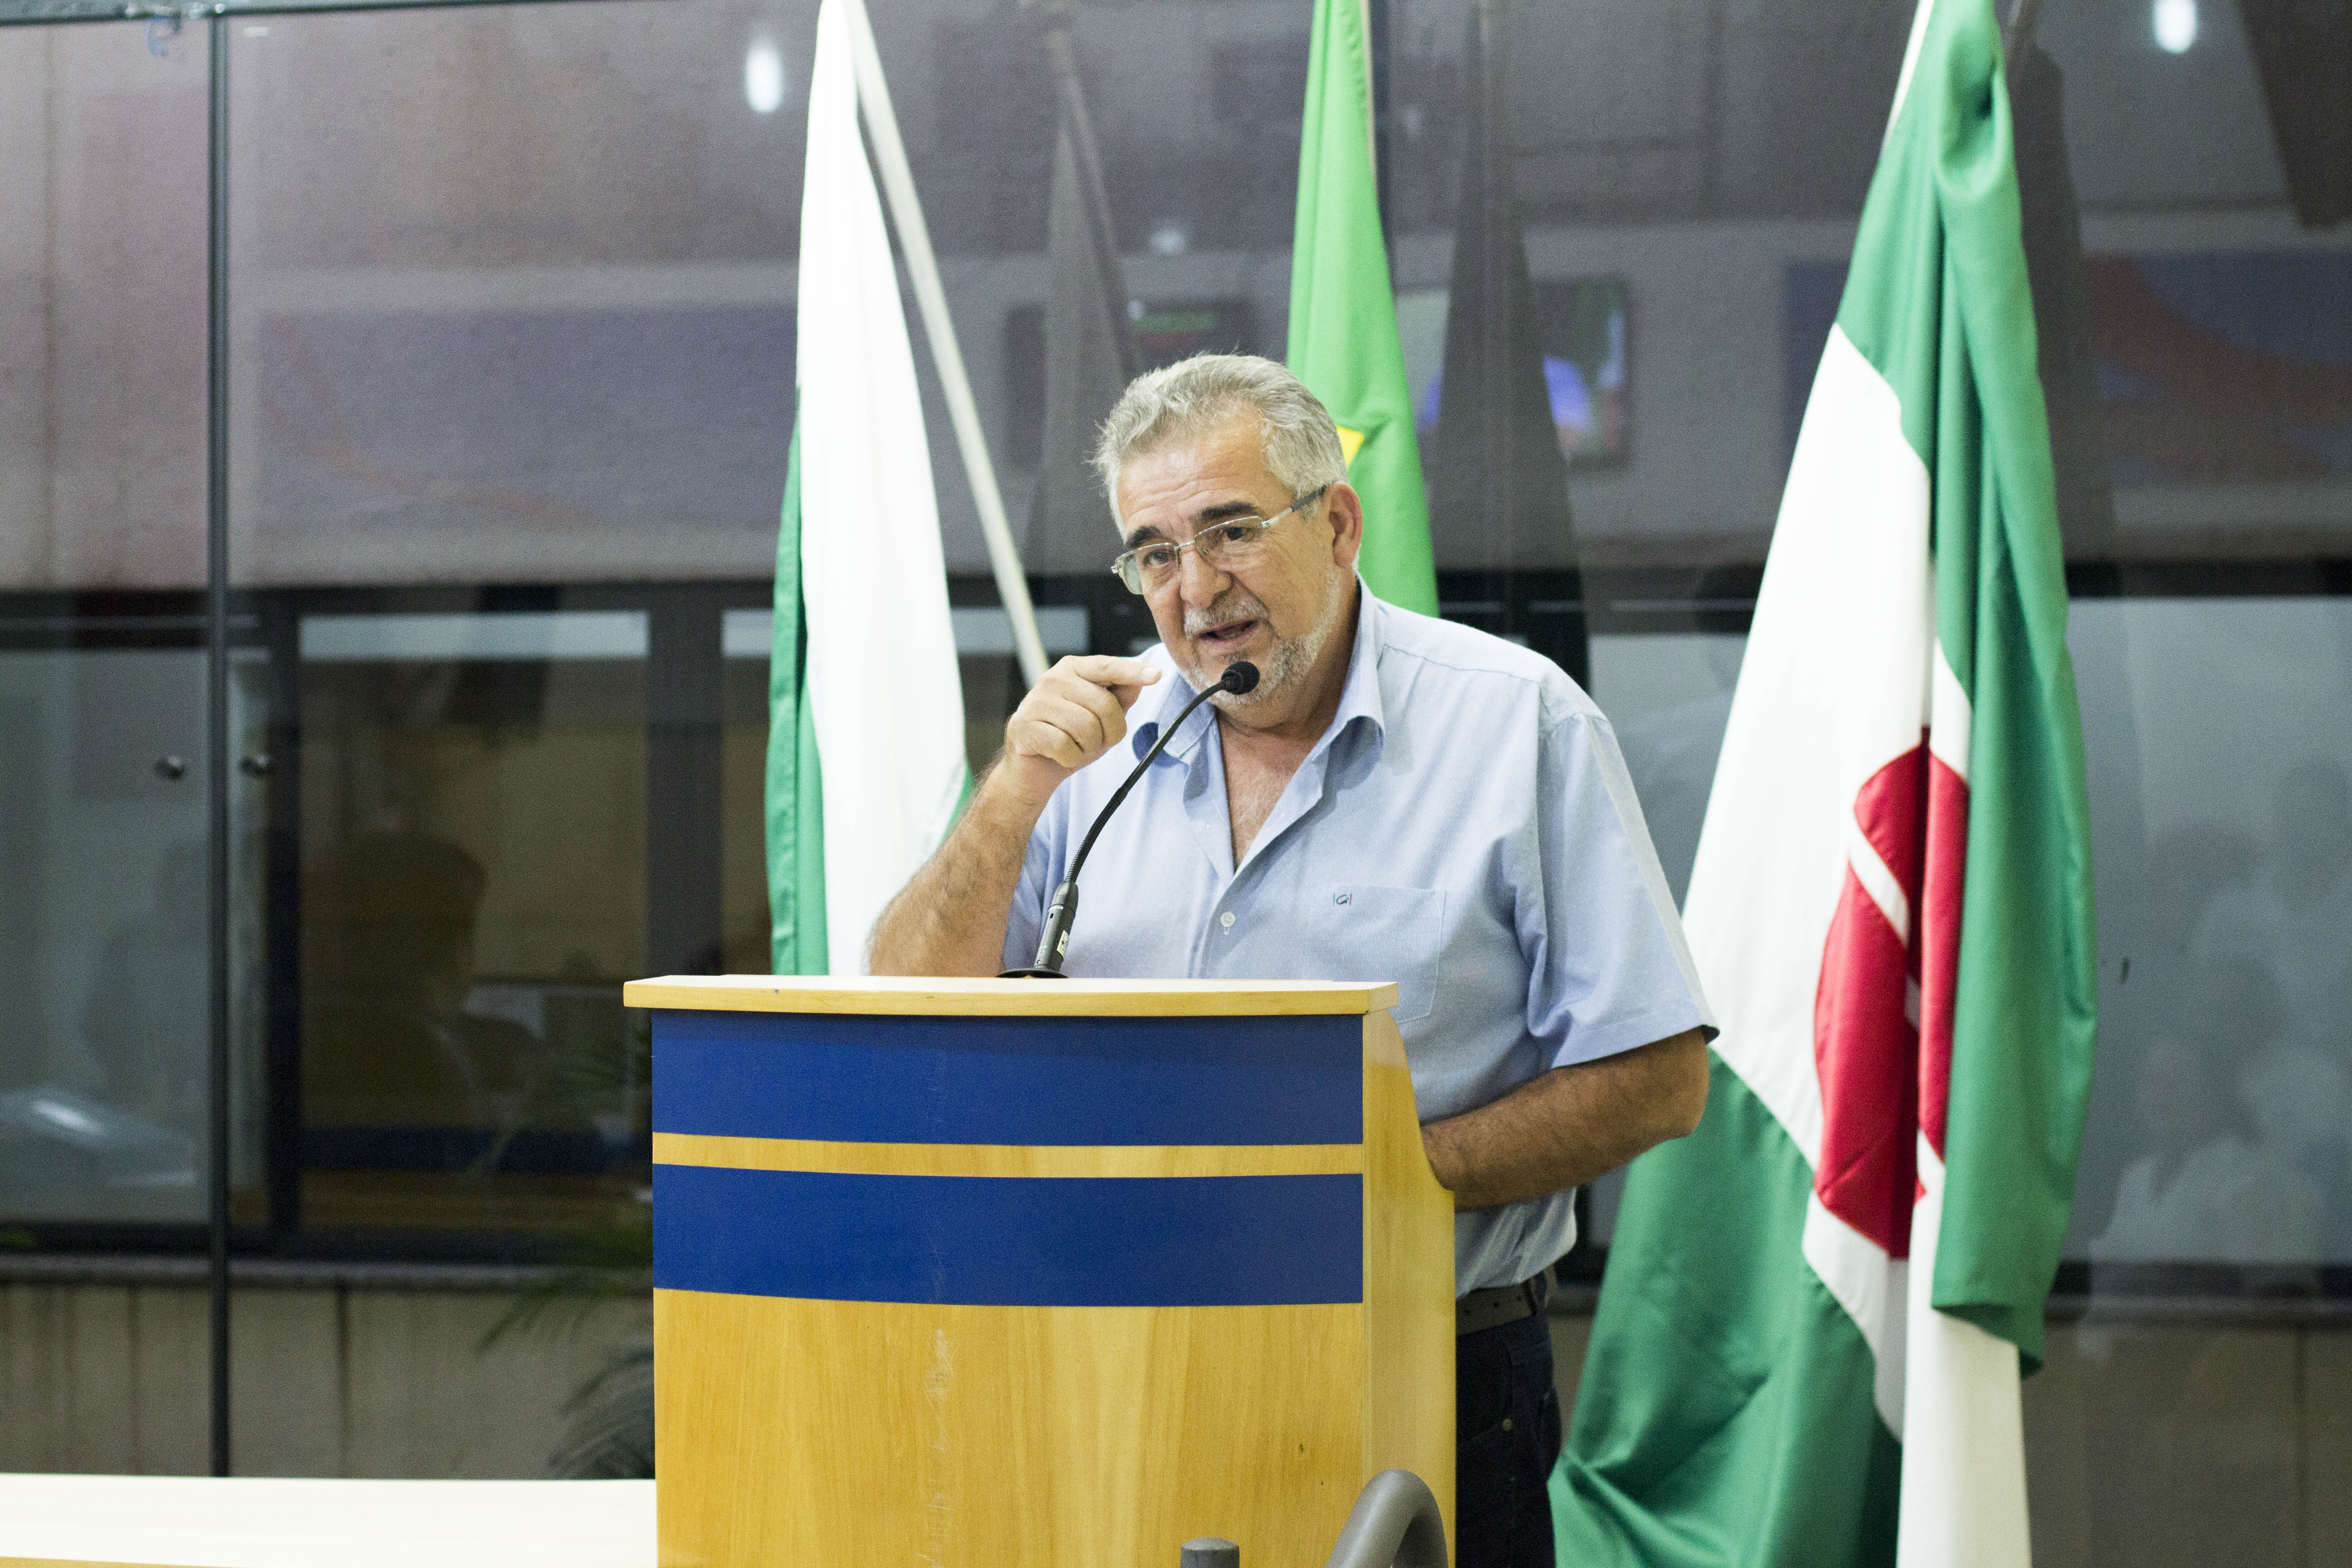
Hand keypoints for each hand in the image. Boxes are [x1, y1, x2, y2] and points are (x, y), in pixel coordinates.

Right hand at [997, 655, 1160, 802]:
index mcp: (1073, 669)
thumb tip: (1139, 684)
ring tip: (1077, 747)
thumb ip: (1119, 699)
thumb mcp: (1102, 719)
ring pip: (1086, 727)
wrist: (1033, 769)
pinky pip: (1064, 746)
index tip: (1156, 675)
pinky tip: (1060, 755)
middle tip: (1098, 742)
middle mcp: (1053, 679)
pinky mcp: (1024, 726)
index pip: (1107, 667)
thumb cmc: (1071, 738)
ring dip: (1088, 747)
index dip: (1132, 672)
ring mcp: (1036, 701)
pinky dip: (1070, 758)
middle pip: (1104, 704)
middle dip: (1110, 732)